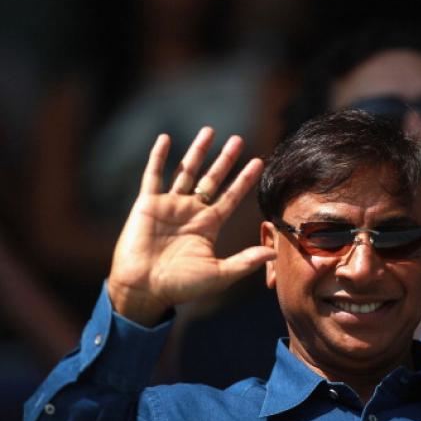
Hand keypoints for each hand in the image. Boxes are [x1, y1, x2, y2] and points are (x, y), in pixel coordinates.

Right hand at [107, 127, 275, 325]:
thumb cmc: (181, 286)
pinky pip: (153, 176)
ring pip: (186, 172)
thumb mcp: (219, 274)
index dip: (244, 180)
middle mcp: (191, 212)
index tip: (259, 162)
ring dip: (197, 151)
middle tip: (238, 140)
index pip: (231, 197)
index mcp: (208, 225)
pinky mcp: (147, 205)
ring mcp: (169, 206)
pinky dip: (159, 157)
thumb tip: (274, 253)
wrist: (144, 290)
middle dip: (225, 159)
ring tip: (210, 131)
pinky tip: (166, 139)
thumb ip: (246, 261)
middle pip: (212, 179)